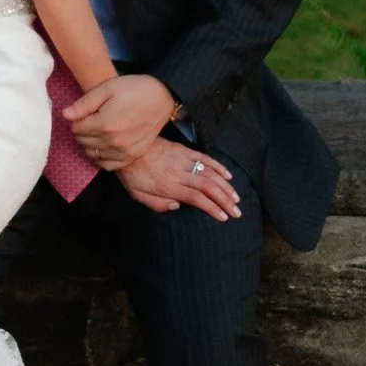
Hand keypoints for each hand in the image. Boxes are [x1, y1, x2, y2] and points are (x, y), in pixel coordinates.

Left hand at [63, 72, 178, 170]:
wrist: (162, 97)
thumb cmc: (134, 89)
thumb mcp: (107, 88)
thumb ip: (85, 103)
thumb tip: (65, 115)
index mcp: (105, 123)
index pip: (76, 129)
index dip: (77, 119)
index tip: (86, 112)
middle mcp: (113, 141)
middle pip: (82, 142)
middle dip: (82, 130)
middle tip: (92, 119)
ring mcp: (123, 151)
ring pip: (92, 154)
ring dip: (90, 143)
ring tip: (98, 130)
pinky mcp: (132, 156)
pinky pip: (107, 165)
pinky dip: (101, 157)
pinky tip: (104, 145)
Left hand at [116, 138, 240, 221]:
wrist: (127, 148)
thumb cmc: (132, 175)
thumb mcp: (138, 196)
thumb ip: (158, 205)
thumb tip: (177, 207)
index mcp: (169, 186)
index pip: (197, 199)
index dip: (212, 208)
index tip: (224, 217)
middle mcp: (180, 173)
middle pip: (208, 187)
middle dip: (225, 200)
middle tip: (237, 211)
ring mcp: (183, 160)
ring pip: (210, 173)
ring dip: (226, 186)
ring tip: (236, 198)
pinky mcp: (184, 150)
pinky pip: (205, 158)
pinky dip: (219, 167)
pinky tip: (228, 175)